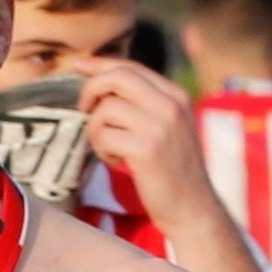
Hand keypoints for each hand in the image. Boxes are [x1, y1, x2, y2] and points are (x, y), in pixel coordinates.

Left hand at [71, 53, 216, 218]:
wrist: (192, 206)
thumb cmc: (172, 169)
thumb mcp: (167, 127)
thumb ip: (144, 104)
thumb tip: (101, 82)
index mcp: (176, 96)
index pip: (131, 67)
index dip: (100, 65)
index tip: (79, 66)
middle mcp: (171, 105)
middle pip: (117, 78)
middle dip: (91, 90)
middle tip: (84, 110)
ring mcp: (160, 126)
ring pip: (106, 109)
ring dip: (97, 130)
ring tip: (111, 148)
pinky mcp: (146, 149)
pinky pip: (104, 136)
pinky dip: (102, 150)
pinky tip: (117, 161)